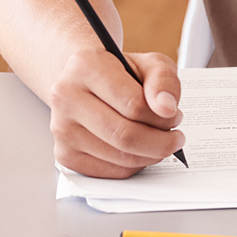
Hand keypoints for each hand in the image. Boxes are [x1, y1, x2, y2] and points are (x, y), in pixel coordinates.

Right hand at [48, 46, 183, 177]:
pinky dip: (134, 166)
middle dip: (161, 142)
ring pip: (120, 158)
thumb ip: (164, 80)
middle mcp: (66, 97)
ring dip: (150, 154)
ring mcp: (62, 128)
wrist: (88, 84)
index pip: (133, 104)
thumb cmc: (120, 74)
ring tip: (157, 139)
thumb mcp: (150, 64)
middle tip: (174, 137)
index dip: (163, 117)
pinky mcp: (65, 154)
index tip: (174, 116)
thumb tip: (167, 108)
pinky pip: (111, 172)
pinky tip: (139, 150)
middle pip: (125, 136)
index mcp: (84, 66)